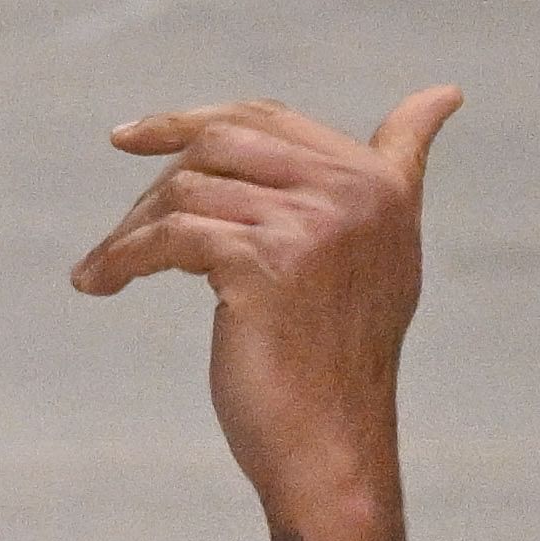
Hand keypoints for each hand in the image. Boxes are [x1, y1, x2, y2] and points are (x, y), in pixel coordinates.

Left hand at [70, 88, 458, 540]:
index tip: (126, 139)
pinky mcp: (261, 263)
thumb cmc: (340, 360)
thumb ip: (396, 169)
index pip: (268, 119)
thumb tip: (443, 92)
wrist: (332, 448)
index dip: (192, 121)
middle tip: (117, 227)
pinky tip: (96, 283)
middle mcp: (351, 191)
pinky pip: (167, 237)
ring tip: (101, 268)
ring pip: (185, 190)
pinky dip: (120, 259)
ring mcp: (308, 224)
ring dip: (129, 231)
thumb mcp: (384, 249)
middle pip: (221, 140)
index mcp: (377, 181)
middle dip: (155, 175)